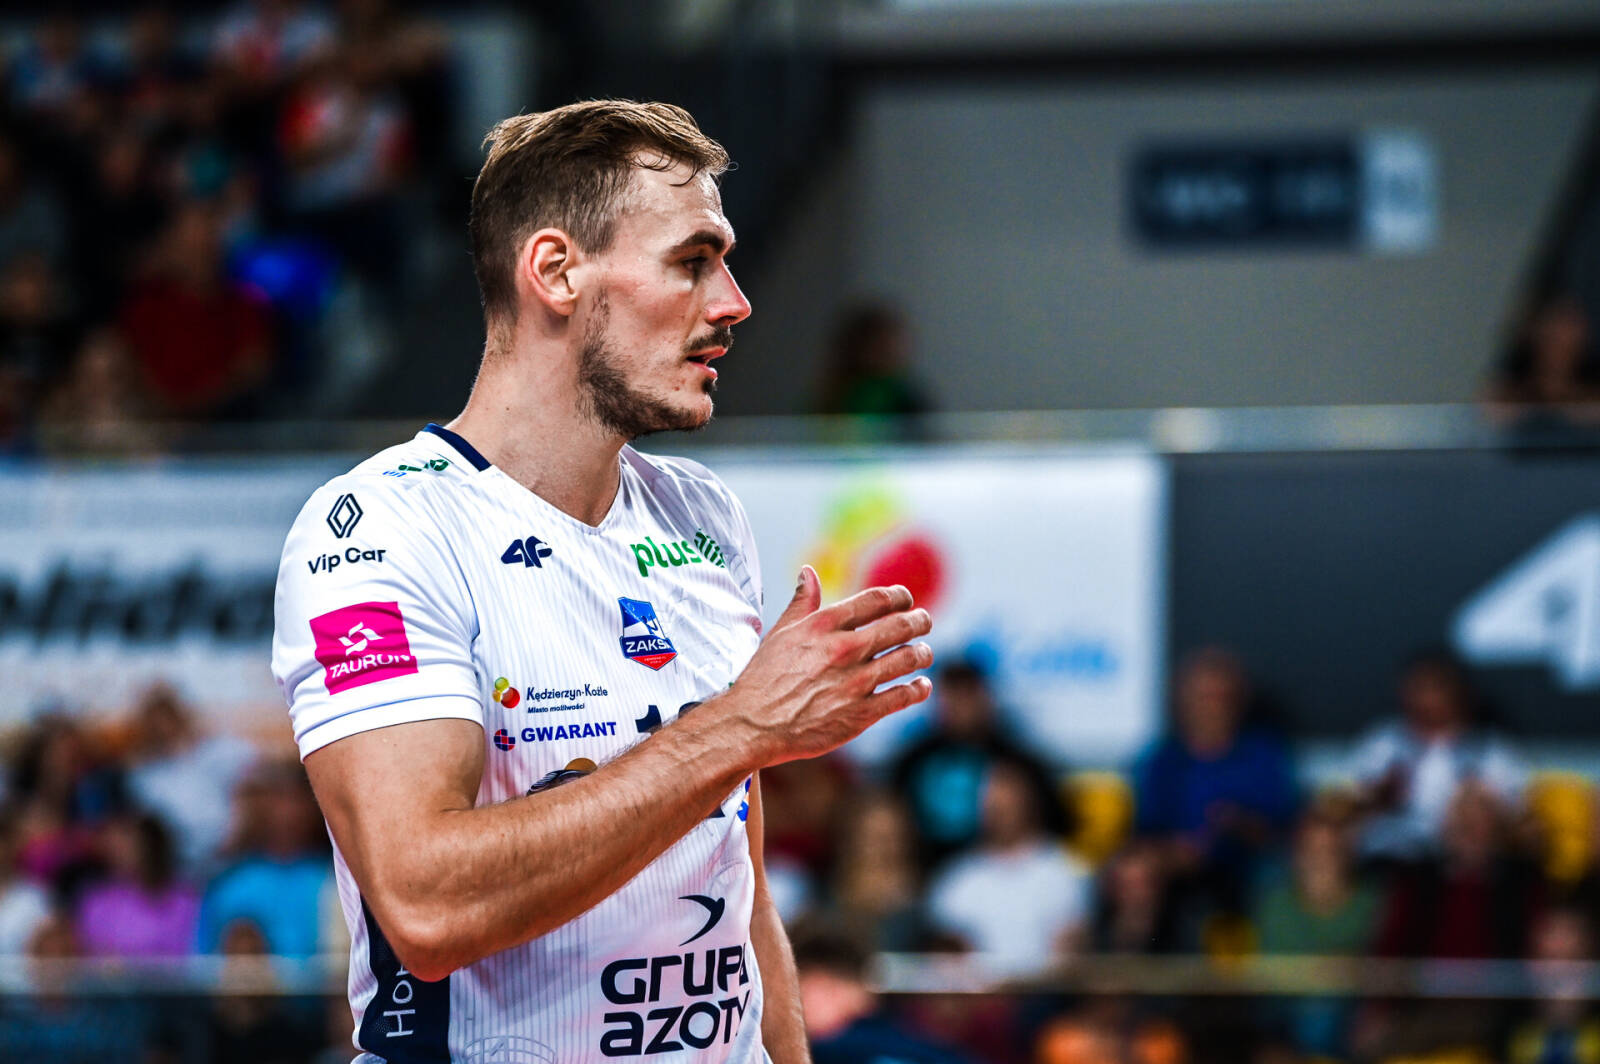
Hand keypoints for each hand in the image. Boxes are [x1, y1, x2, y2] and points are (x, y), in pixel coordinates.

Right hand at [727, 565, 932, 765]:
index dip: (899, 596)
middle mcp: (845, 649)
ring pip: (908, 658)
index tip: (906, 600)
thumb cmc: (763, 678)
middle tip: (924, 621)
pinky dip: (919, 688)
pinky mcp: (862, 714)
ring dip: (922, 653)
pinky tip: (921, 685)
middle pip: (901, 625)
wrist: (753, 726)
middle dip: (920, 621)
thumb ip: (802, 602)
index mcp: (825, 625)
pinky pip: (904, 696)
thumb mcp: (780, 633)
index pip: (878, 599)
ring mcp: (856, 682)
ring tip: (923, 652)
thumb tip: (808, 572)